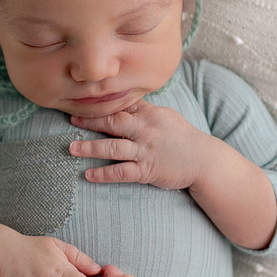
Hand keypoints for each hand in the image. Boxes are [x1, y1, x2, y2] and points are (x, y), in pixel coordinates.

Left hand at [68, 100, 212, 189]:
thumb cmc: (183, 138)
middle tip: (71, 119)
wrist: (205, 160)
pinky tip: (88, 175)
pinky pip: (121, 172)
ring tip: (72, 148)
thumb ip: (143, 110)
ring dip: (90, 147)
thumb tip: (123, 103)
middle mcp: (145, 130)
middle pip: (114, 122)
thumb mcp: (165, 117)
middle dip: (91, 121)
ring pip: (113, 147)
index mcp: (149, 114)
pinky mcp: (147, 170)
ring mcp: (145, 151)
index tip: (83, 101)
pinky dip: (104, 174)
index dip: (102, 104)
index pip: (122, 105)